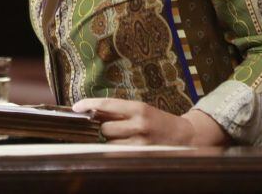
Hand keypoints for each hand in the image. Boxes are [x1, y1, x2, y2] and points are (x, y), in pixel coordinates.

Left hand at [72, 97, 229, 146]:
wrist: (186, 137)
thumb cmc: (158, 122)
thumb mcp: (141, 110)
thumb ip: (119, 111)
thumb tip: (91, 112)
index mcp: (138, 108)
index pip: (107, 104)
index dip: (88, 105)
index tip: (75, 108)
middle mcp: (139, 124)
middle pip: (104, 127)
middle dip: (102, 129)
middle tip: (109, 129)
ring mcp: (141, 142)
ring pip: (110, 143)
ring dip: (109, 142)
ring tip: (121, 140)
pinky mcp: (143, 156)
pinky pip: (118, 155)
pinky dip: (115, 152)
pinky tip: (122, 149)